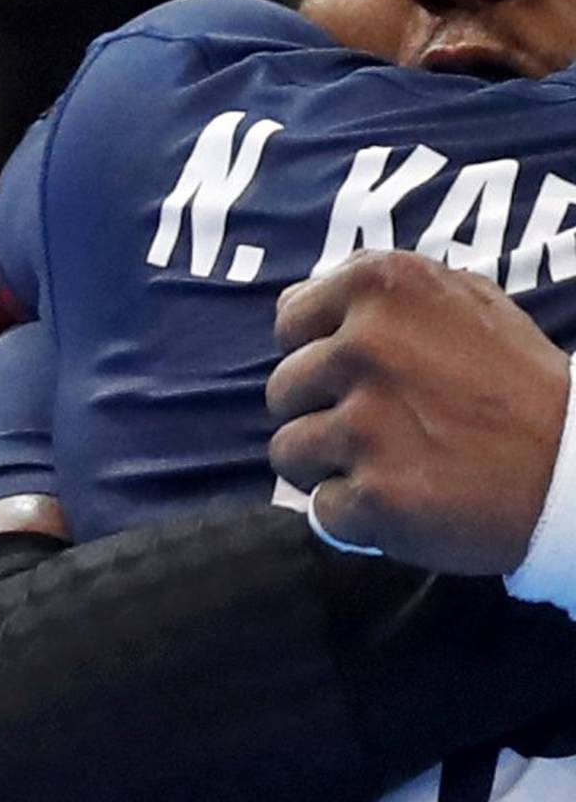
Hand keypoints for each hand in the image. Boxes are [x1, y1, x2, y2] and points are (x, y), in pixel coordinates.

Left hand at [267, 250, 568, 574]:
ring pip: (288, 451)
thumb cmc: (519, 386)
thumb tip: (298, 302)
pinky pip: (321, 509)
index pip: (290, 321)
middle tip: (387, 426)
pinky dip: (355, 515)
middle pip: (282, 390)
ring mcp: (366, 422)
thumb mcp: (466, 302)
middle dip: (322, 412)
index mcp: (381, 286)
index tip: (362, 374)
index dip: (318, 353)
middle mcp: (366, 344)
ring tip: (395, 462)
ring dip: (331, 465)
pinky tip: (408, 499)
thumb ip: (380, 296)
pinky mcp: (373, 494)